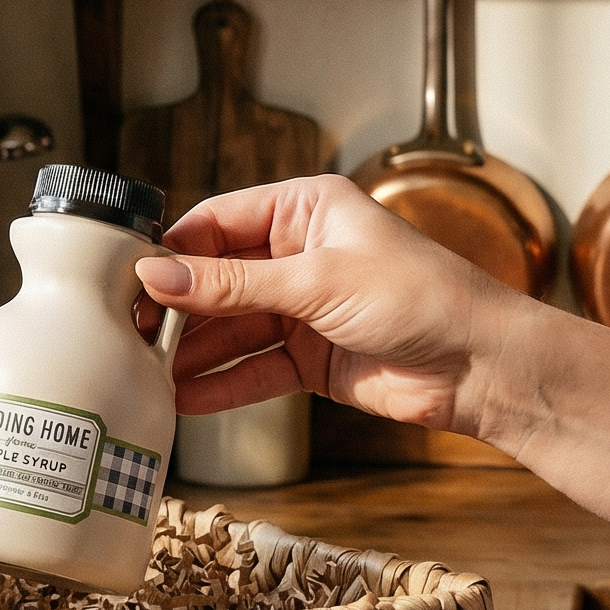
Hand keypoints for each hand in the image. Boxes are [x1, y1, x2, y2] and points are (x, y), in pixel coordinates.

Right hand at [136, 175, 528, 431]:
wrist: (483, 367)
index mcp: (305, 209)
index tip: (127, 279)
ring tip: (143, 372)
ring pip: (231, 328)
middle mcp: (300, 254)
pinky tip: (182, 399)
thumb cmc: (422, 297)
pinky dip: (220, 384)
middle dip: (176, 308)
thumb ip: (232, 286)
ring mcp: (304, 309)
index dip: (173, 252)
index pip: (218, 222)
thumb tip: (157, 277)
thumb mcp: (317, 281)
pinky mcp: (311, 359)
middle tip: (126, 332)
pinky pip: (253, 368)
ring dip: (191, 352)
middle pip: (217, 279)